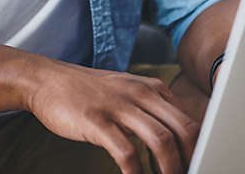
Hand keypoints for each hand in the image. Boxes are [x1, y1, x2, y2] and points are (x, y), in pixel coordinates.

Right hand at [24, 59, 199, 173]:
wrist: (44, 79)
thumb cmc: (84, 90)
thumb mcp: (124, 90)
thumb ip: (150, 107)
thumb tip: (176, 137)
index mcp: (150, 88)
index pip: (189, 120)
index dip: (200, 148)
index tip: (199, 164)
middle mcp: (139, 94)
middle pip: (184, 130)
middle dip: (192, 159)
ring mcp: (117, 106)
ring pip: (161, 141)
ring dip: (170, 169)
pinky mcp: (96, 121)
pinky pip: (126, 152)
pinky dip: (136, 172)